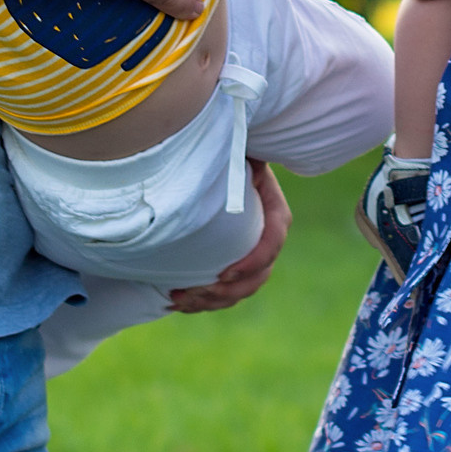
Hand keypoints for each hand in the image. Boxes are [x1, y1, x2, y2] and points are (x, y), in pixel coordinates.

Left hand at [168, 161, 289, 311]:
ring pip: (239, 291)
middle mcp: (267, 237)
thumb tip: (228, 162)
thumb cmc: (228, 153)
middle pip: (257, 277)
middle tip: (192, 292)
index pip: (272, 242)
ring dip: (209, 301)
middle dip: (225, 292)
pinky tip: (176, 300)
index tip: (224, 274)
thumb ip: (238, 157)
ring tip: (177, 299)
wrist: (222, 162)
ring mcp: (250, 254)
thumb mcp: (236, 150)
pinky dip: (202, 301)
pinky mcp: (232, 263)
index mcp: (274, 210)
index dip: (252, 262)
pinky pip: (224, 292)